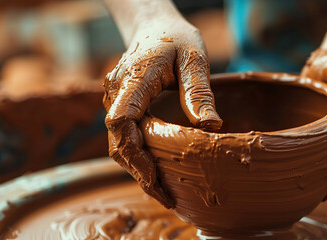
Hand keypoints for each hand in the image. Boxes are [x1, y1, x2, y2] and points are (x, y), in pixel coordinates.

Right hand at [103, 21, 221, 208]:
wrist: (155, 25)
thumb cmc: (176, 38)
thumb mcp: (195, 58)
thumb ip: (199, 91)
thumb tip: (210, 127)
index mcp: (133, 78)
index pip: (121, 120)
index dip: (134, 152)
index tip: (153, 176)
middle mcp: (117, 91)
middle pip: (117, 140)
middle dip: (138, 171)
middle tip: (165, 196)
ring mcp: (116, 99)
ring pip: (119, 142)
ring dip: (138, 168)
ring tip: (163, 192)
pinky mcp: (123, 105)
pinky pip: (126, 135)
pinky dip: (139, 156)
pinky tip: (158, 170)